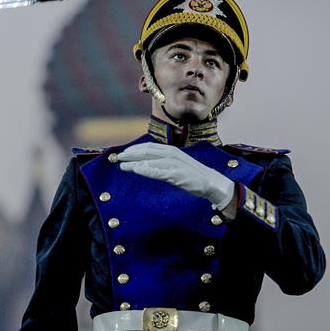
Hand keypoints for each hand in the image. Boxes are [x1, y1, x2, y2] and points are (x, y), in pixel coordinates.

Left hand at [117, 143, 234, 209]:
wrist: (211, 183)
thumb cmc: (191, 175)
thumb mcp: (174, 166)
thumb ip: (161, 164)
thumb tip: (144, 165)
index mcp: (171, 151)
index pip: (149, 147)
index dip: (135, 149)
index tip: (123, 154)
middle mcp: (172, 154)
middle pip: (148, 151)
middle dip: (131, 154)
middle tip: (118, 158)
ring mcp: (175, 163)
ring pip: (151, 160)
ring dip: (136, 162)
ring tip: (123, 165)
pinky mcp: (177, 174)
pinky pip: (159, 171)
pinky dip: (147, 170)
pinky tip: (138, 170)